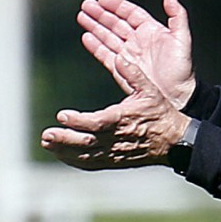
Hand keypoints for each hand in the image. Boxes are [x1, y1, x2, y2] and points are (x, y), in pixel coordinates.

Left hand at [41, 54, 189, 169]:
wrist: (174, 141)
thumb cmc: (161, 113)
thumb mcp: (151, 89)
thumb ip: (133, 74)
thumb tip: (120, 58)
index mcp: (124, 119)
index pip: (96, 122)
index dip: (78, 121)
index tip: (62, 115)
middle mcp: (117, 138)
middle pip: (86, 142)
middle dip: (64, 139)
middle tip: (46, 134)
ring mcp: (115, 153)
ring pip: (85, 155)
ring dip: (64, 150)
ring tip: (47, 142)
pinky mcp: (114, 161)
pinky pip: (91, 163)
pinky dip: (74, 160)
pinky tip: (61, 154)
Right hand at [77, 0, 195, 109]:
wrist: (176, 95)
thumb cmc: (182, 68)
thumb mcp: (182, 38)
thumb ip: (177, 14)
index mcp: (151, 30)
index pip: (130, 13)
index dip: (117, 5)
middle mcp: (138, 41)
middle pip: (116, 23)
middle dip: (101, 14)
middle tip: (86, 5)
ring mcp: (129, 54)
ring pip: (108, 36)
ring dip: (95, 26)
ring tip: (82, 16)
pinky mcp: (121, 69)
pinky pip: (105, 55)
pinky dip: (95, 46)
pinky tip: (86, 37)